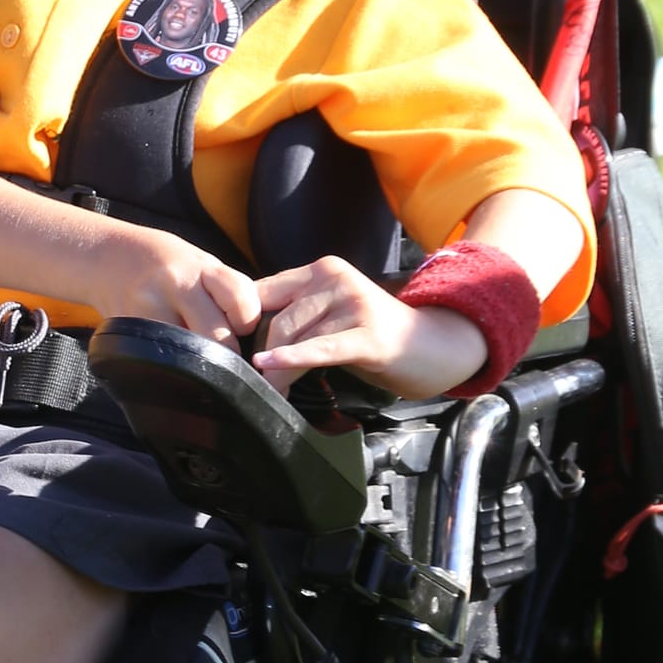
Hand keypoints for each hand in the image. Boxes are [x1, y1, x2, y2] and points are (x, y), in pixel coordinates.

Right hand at [95, 227, 259, 346]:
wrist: (108, 257)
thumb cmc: (165, 263)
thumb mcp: (200, 264)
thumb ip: (226, 292)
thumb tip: (255, 335)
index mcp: (200, 267)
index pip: (240, 299)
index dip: (248, 320)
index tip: (242, 327)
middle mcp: (175, 285)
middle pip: (215, 335)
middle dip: (226, 351)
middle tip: (224, 354)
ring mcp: (149, 309)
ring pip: (188, 352)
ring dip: (198, 361)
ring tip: (197, 354)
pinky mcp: (131, 330)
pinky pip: (162, 356)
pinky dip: (173, 362)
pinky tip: (173, 352)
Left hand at [252, 254, 488, 399]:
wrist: (432, 346)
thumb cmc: (374, 334)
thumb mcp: (332, 311)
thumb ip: (297, 312)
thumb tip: (247, 333)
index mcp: (322, 270)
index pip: (264, 291)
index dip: (244, 323)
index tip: (230, 351)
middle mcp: (336, 279)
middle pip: (278, 319)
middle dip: (263, 355)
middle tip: (258, 385)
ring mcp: (354, 303)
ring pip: (296, 338)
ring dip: (279, 372)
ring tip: (274, 393)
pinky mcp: (368, 335)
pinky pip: (322, 349)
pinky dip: (294, 359)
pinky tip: (272, 368)